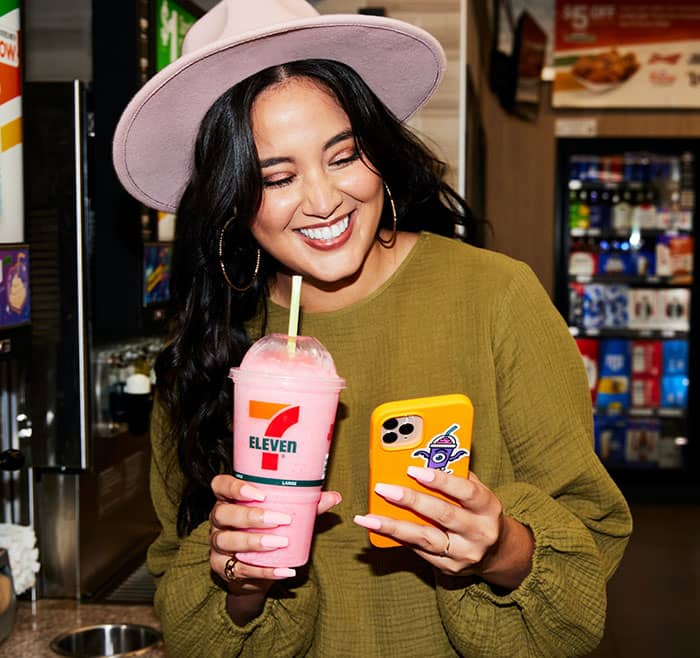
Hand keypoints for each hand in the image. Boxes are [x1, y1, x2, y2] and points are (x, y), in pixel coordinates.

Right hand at [209, 474, 341, 593]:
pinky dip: (263, 570)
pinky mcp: (222, 568)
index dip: (235, 487)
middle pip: (223, 514)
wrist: (255, 567)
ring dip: (254, 542)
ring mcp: (217, 544)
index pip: (220, 485)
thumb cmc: (269, 529)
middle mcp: (218, 519)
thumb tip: (335, 497)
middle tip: (280, 520)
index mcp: (229, 498)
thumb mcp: (285, 513)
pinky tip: (283, 570)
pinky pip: (239, 570)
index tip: (259, 493)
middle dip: (251, 516)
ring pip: (227, 541)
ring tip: (280, 543)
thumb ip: (307, 505)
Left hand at [353, 468, 532, 589]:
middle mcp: (479, 532)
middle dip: (410, 500)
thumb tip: (422, 457)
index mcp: (488, 507)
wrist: (495, 551)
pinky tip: (377, 528)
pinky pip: (418, 551)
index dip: (440, 480)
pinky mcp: (448, 567)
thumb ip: (455, 476)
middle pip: (442, 515)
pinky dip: (397, 538)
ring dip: (393, 526)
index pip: (465, 491)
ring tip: (368, 517)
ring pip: (425, 538)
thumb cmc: (477, 511)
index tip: (414, 470)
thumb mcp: (476, 492)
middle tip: (383, 488)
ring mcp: (464, 553)